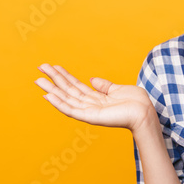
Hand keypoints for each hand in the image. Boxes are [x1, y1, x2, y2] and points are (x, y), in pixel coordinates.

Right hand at [34, 64, 155, 132]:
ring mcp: (89, 111)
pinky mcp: (91, 117)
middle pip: (68, 90)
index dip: (64, 76)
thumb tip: (91, 79)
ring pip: (66, 99)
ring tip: (39, 80)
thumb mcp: (118, 89)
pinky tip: (49, 96)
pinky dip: (59, 103)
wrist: (145, 112)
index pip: (76, 86)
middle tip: (40, 67)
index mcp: (97, 98)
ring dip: (52, 90)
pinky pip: (71, 110)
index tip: (53, 67)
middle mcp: (90, 105)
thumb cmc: (136, 103)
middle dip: (54, 79)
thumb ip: (104, 85)